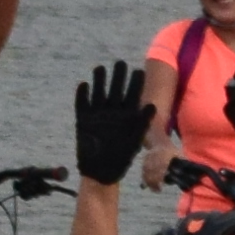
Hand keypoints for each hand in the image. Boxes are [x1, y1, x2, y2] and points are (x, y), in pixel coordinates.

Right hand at [72, 64, 152, 185]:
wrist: (100, 171)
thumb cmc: (120, 157)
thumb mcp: (134, 139)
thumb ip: (141, 122)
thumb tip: (152, 105)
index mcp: (127, 114)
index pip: (133, 94)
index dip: (136, 82)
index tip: (139, 70)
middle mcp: (112, 111)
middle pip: (116, 88)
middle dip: (118, 76)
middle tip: (120, 63)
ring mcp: (97, 113)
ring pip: (99, 92)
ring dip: (99, 80)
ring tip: (100, 68)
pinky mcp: (83, 119)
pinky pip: (82, 103)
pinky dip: (82, 94)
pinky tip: (84, 84)